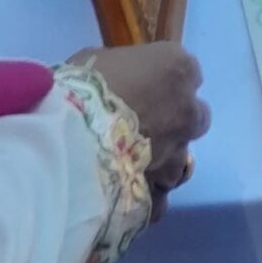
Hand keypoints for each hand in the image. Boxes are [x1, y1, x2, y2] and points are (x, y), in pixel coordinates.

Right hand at [79, 42, 209, 211]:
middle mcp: (188, 112)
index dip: (166, 82)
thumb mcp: (99, 62)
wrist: (66, 142)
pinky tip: (125, 195)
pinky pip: (160, 200)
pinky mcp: (160, 194)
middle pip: (195, 117)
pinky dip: (147, 198)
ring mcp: (177, 156)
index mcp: (178, 70)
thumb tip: (119, 82)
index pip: (187, 72)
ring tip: (127, 166)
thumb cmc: (80, 88)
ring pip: (180, 161)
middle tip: (142, 127)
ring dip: (161, 162)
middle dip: (175, 122)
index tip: (146, 88)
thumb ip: (124, 73)